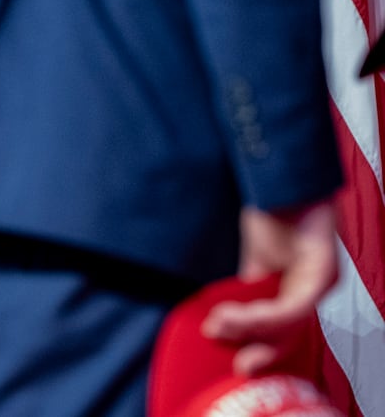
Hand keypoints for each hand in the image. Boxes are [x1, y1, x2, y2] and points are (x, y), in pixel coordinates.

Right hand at [201, 200, 337, 374]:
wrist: (282, 179)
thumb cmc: (272, 211)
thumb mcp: (253, 258)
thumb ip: (246, 288)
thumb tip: (222, 316)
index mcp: (300, 285)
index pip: (286, 329)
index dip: (262, 348)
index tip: (239, 362)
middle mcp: (317, 287)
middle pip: (292, 333)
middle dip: (262, 349)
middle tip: (239, 362)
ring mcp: (322, 281)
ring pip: (290, 322)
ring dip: (250, 327)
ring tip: (219, 324)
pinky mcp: (322, 273)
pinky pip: (293, 306)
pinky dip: (262, 313)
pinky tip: (236, 311)